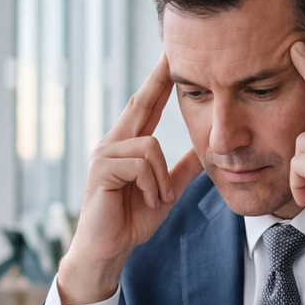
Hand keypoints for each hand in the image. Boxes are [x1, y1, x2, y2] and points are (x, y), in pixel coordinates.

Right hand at [56, 53, 204, 304]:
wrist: (107, 251)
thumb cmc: (130, 222)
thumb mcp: (164, 192)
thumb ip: (181, 170)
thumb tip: (203, 152)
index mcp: (127, 146)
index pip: (146, 106)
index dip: (158, 82)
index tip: (170, 57)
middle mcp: (112, 143)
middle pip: (140, 105)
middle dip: (157, 81)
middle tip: (172, 54)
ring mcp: (104, 155)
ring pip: (150, 145)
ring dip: (161, 178)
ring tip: (157, 199)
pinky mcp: (101, 170)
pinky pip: (140, 164)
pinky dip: (151, 185)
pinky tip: (147, 200)